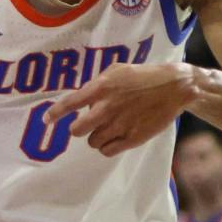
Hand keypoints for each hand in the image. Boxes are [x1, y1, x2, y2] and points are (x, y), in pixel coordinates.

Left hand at [44, 63, 196, 157]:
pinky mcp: (132, 138)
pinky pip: (107, 150)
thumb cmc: (143, 77)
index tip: (47, 120)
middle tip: (87, 125)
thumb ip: (97, 85)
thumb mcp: (117, 71)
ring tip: (109, 128)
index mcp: (101, 89)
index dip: (55, 114)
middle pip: (77, 130)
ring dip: (96, 137)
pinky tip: (116, 137)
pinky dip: (108, 146)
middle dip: (78, 129)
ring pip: (93, 142)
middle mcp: (107, 108)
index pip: (69, 103)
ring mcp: (119, 125)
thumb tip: (82, 100)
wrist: (174, 88)